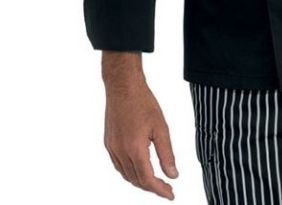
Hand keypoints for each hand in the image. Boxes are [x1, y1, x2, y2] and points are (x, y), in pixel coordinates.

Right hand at [103, 58, 178, 199]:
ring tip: (155, 181)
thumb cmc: (143, 103)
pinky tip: (139, 169)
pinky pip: (119, 166)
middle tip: (166, 188)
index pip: (148, 180)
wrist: (123, 87)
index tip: (170, 194)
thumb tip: (173, 174)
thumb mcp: (161, 128)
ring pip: (126, 175)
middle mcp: (120, 152)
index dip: (160, 190)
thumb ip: (167, 154)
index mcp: (135, 149)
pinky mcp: (108, 143)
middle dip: (152, 187)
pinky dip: (130, 172)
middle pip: (137, 180)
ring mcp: (112, 149)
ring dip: (141, 181)